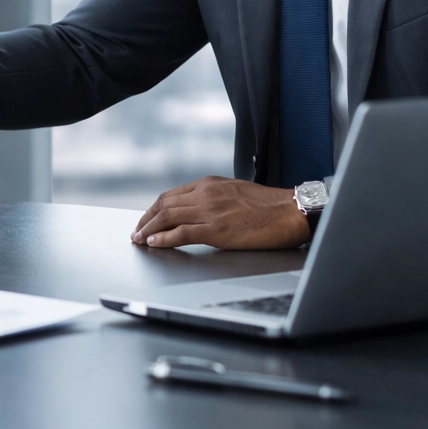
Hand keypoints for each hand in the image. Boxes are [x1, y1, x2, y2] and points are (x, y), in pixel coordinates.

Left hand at [129, 176, 309, 249]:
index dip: (154, 209)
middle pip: (163, 205)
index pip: (171, 195)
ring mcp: (209, 211)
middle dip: (145, 220)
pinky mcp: (216, 229)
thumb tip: (200, 210)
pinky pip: (181, 233)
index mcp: (209, 184)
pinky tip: (154, 244)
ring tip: (139, 239)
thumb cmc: (270, 206)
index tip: (146, 219)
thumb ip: (215, 198)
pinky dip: (163, 239)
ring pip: (167, 217)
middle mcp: (205, 194)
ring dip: (148, 230)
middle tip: (136, 232)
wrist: (292, 211)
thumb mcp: (235, 192)